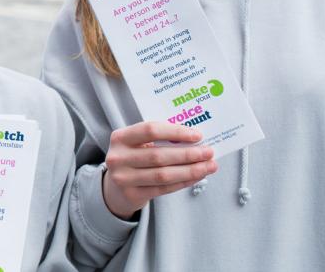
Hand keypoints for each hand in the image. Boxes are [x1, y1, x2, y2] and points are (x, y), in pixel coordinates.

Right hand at [102, 121, 217, 219]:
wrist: (115, 187)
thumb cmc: (133, 158)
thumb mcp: (137, 143)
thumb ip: (159, 139)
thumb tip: (194, 140)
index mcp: (120, 137)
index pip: (151, 130)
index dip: (176, 132)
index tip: (197, 135)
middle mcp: (118, 158)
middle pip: (159, 155)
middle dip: (188, 154)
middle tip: (208, 152)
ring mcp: (123, 178)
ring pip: (164, 175)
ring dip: (190, 170)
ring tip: (208, 166)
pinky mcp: (132, 195)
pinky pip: (164, 189)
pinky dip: (183, 182)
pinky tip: (196, 177)